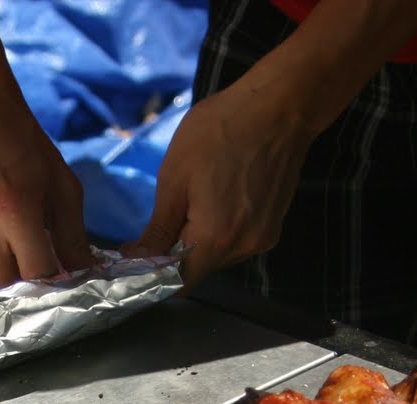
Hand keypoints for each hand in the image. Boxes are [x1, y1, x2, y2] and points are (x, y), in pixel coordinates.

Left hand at [124, 79, 316, 290]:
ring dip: (198, 240)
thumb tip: (137, 260)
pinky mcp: (272, 227)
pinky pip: (236, 241)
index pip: (178, 284)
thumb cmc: (220, 131)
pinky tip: (216, 197)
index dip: (152, 276)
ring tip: (192, 200)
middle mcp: (243, 248)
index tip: (135, 255)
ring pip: (217, 256)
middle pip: (198, 269)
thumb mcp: (175, 178)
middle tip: (159, 220)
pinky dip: (219, 230)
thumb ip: (158, 229)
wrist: (280, 106)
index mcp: (215, 239)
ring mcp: (262, 239)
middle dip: (174, 254)